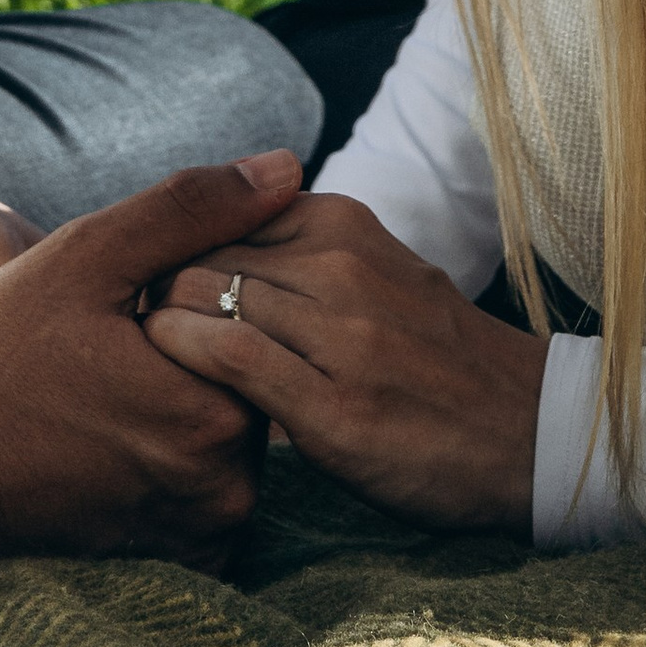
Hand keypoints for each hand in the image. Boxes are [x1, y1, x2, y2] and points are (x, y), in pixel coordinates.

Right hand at [0, 149, 305, 636]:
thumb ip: (195, 208)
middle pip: (248, 372)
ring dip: (189, 384)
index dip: (199, 282)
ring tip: (108, 373)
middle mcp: (226, 488)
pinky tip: (115, 417)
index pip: (256, 316)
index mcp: (217, 413)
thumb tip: (291, 169)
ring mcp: (203, 528)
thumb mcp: (89, 254)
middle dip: (199, 336)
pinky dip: (178, 436)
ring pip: (231, 418)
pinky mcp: (180, 549)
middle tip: (116, 332)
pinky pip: (210, 471)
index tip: (132, 293)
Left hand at [145, 189, 546, 530]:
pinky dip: (180, 355)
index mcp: (346, 222)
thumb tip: (220, 235)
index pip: (220, 213)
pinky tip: (162, 371)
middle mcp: (340, 265)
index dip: (173, 247)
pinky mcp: (331, 407)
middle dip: (154, 281)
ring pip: (205, 294)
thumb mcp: (380, 267)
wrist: (526, 433)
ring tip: (131, 352)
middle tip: (119, 319)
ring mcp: (338, 335)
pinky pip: (227, 356)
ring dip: (159, 321)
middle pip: (202, 251)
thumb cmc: (439, 356)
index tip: (145, 279)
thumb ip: (308, 245)